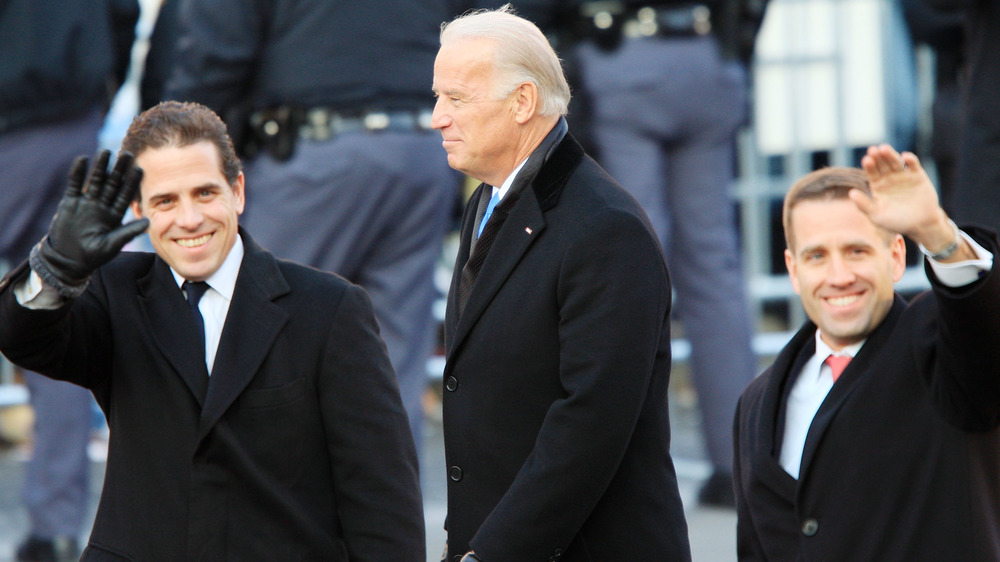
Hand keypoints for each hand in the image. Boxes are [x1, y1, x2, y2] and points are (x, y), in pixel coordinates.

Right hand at [29, 150, 149, 296]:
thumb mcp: (112, 244)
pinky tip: (83, 159)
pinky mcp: (70, 203)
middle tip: (127, 154)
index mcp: (115, 215)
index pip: (126, 195)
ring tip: (106, 152)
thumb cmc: (93, 255)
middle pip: (112, 184)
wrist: (68, 260)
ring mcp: (86, 203)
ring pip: (95, 181)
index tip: (140, 169)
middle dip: (119, 170)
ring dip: (100, 167)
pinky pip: (74, 185)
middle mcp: (102, 206)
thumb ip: (128, 232)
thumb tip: (148, 221)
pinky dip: (78, 173)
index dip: (132, 183)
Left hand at [855, 144, 952, 248]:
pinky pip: (913, 165)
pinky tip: (905, 156)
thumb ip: (864, 205)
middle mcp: (889, 177)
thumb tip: (850, 194)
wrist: (919, 225)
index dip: (869, 166)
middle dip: (878, 157)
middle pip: (882, 164)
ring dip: (890, 154)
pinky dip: (910, 160)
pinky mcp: (917, 175)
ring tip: (884, 149)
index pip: (871, 172)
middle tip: (873, 150)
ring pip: (895, 161)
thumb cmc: (895, 222)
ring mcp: (903, 175)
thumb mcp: (877, 215)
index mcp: (877, 184)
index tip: (866, 160)